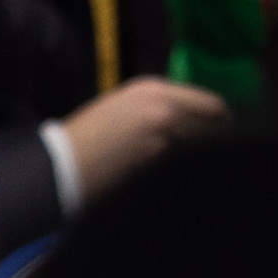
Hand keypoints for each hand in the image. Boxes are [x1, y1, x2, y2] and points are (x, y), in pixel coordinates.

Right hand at [61, 77, 226, 199]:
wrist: (54, 169)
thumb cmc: (84, 141)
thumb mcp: (122, 110)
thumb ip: (159, 110)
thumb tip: (193, 121)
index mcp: (154, 91)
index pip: (212, 105)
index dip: (221, 125)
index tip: (223, 139)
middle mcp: (164, 108)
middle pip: (216, 127)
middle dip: (218, 144)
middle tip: (219, 161)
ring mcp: (162, 137)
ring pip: (203, 150)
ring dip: (202, 162)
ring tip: (199, 174)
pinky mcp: (155, 165)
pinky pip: (183, 170)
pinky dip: (184, 178)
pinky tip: (176, 186)